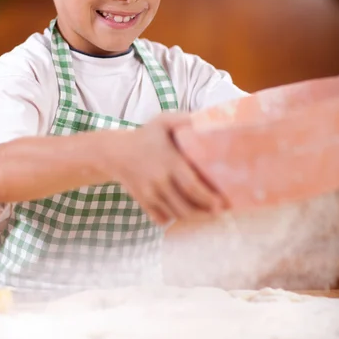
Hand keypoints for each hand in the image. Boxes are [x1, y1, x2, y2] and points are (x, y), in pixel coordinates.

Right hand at [109, 112, 230, 224]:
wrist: (115, 153)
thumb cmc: (145, 136)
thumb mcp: (163, 122)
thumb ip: (184, 120)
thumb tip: (207, 119)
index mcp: (168, 162)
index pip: (192, 187)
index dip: (209, 198)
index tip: (223, 203)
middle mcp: (159, 181)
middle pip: (186, 207)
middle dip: (206, 214)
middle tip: (221, 212)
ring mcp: (150, 194)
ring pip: (175, 215)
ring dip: (194, 218)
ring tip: (209, 215)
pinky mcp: (143, 202)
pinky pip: (162, 218)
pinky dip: (175, 219)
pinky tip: (186, 214)